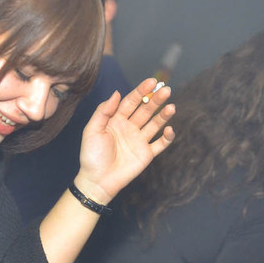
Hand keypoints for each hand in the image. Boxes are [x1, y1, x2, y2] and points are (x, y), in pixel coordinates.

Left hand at [74, 78, 175, 204]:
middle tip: (166, 90)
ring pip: (155, 124)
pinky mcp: (146, 154)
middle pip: (145, 110)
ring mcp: (139, 140)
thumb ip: (103, 111)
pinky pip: (160, 144)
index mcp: (116, 120)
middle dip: (156, 100)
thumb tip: (117, 93)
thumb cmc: (91, 156)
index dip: (141, 91)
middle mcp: (129, 127)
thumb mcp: (92, 130)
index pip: (131, 102)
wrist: (97, 181)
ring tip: (171, 107)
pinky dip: (167, 137)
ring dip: (164, 115)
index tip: (152, 81)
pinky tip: (170, 129)